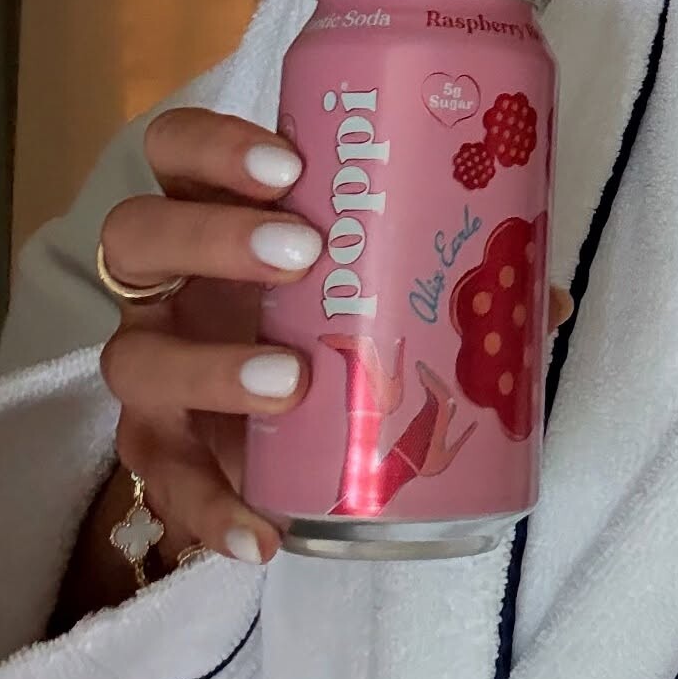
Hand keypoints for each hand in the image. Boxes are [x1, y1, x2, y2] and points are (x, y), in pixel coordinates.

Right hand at [98, 109, 573, 565]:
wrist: (284, 423)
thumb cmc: (333, 312)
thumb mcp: (381, 279)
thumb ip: (453, 277)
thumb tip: (546, 302)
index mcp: (217, 212)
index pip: (178, 149)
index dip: (217, 146)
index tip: (290, 163)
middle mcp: (168, 282)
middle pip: (137, 234)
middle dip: (214, 236)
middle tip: (303, 254)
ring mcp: (155, 362)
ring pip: (131, 357)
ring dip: (210, 366)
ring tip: (291, 382)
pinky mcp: (161, 448)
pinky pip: (160, 483)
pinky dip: (207, 509)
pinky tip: (261, 532)